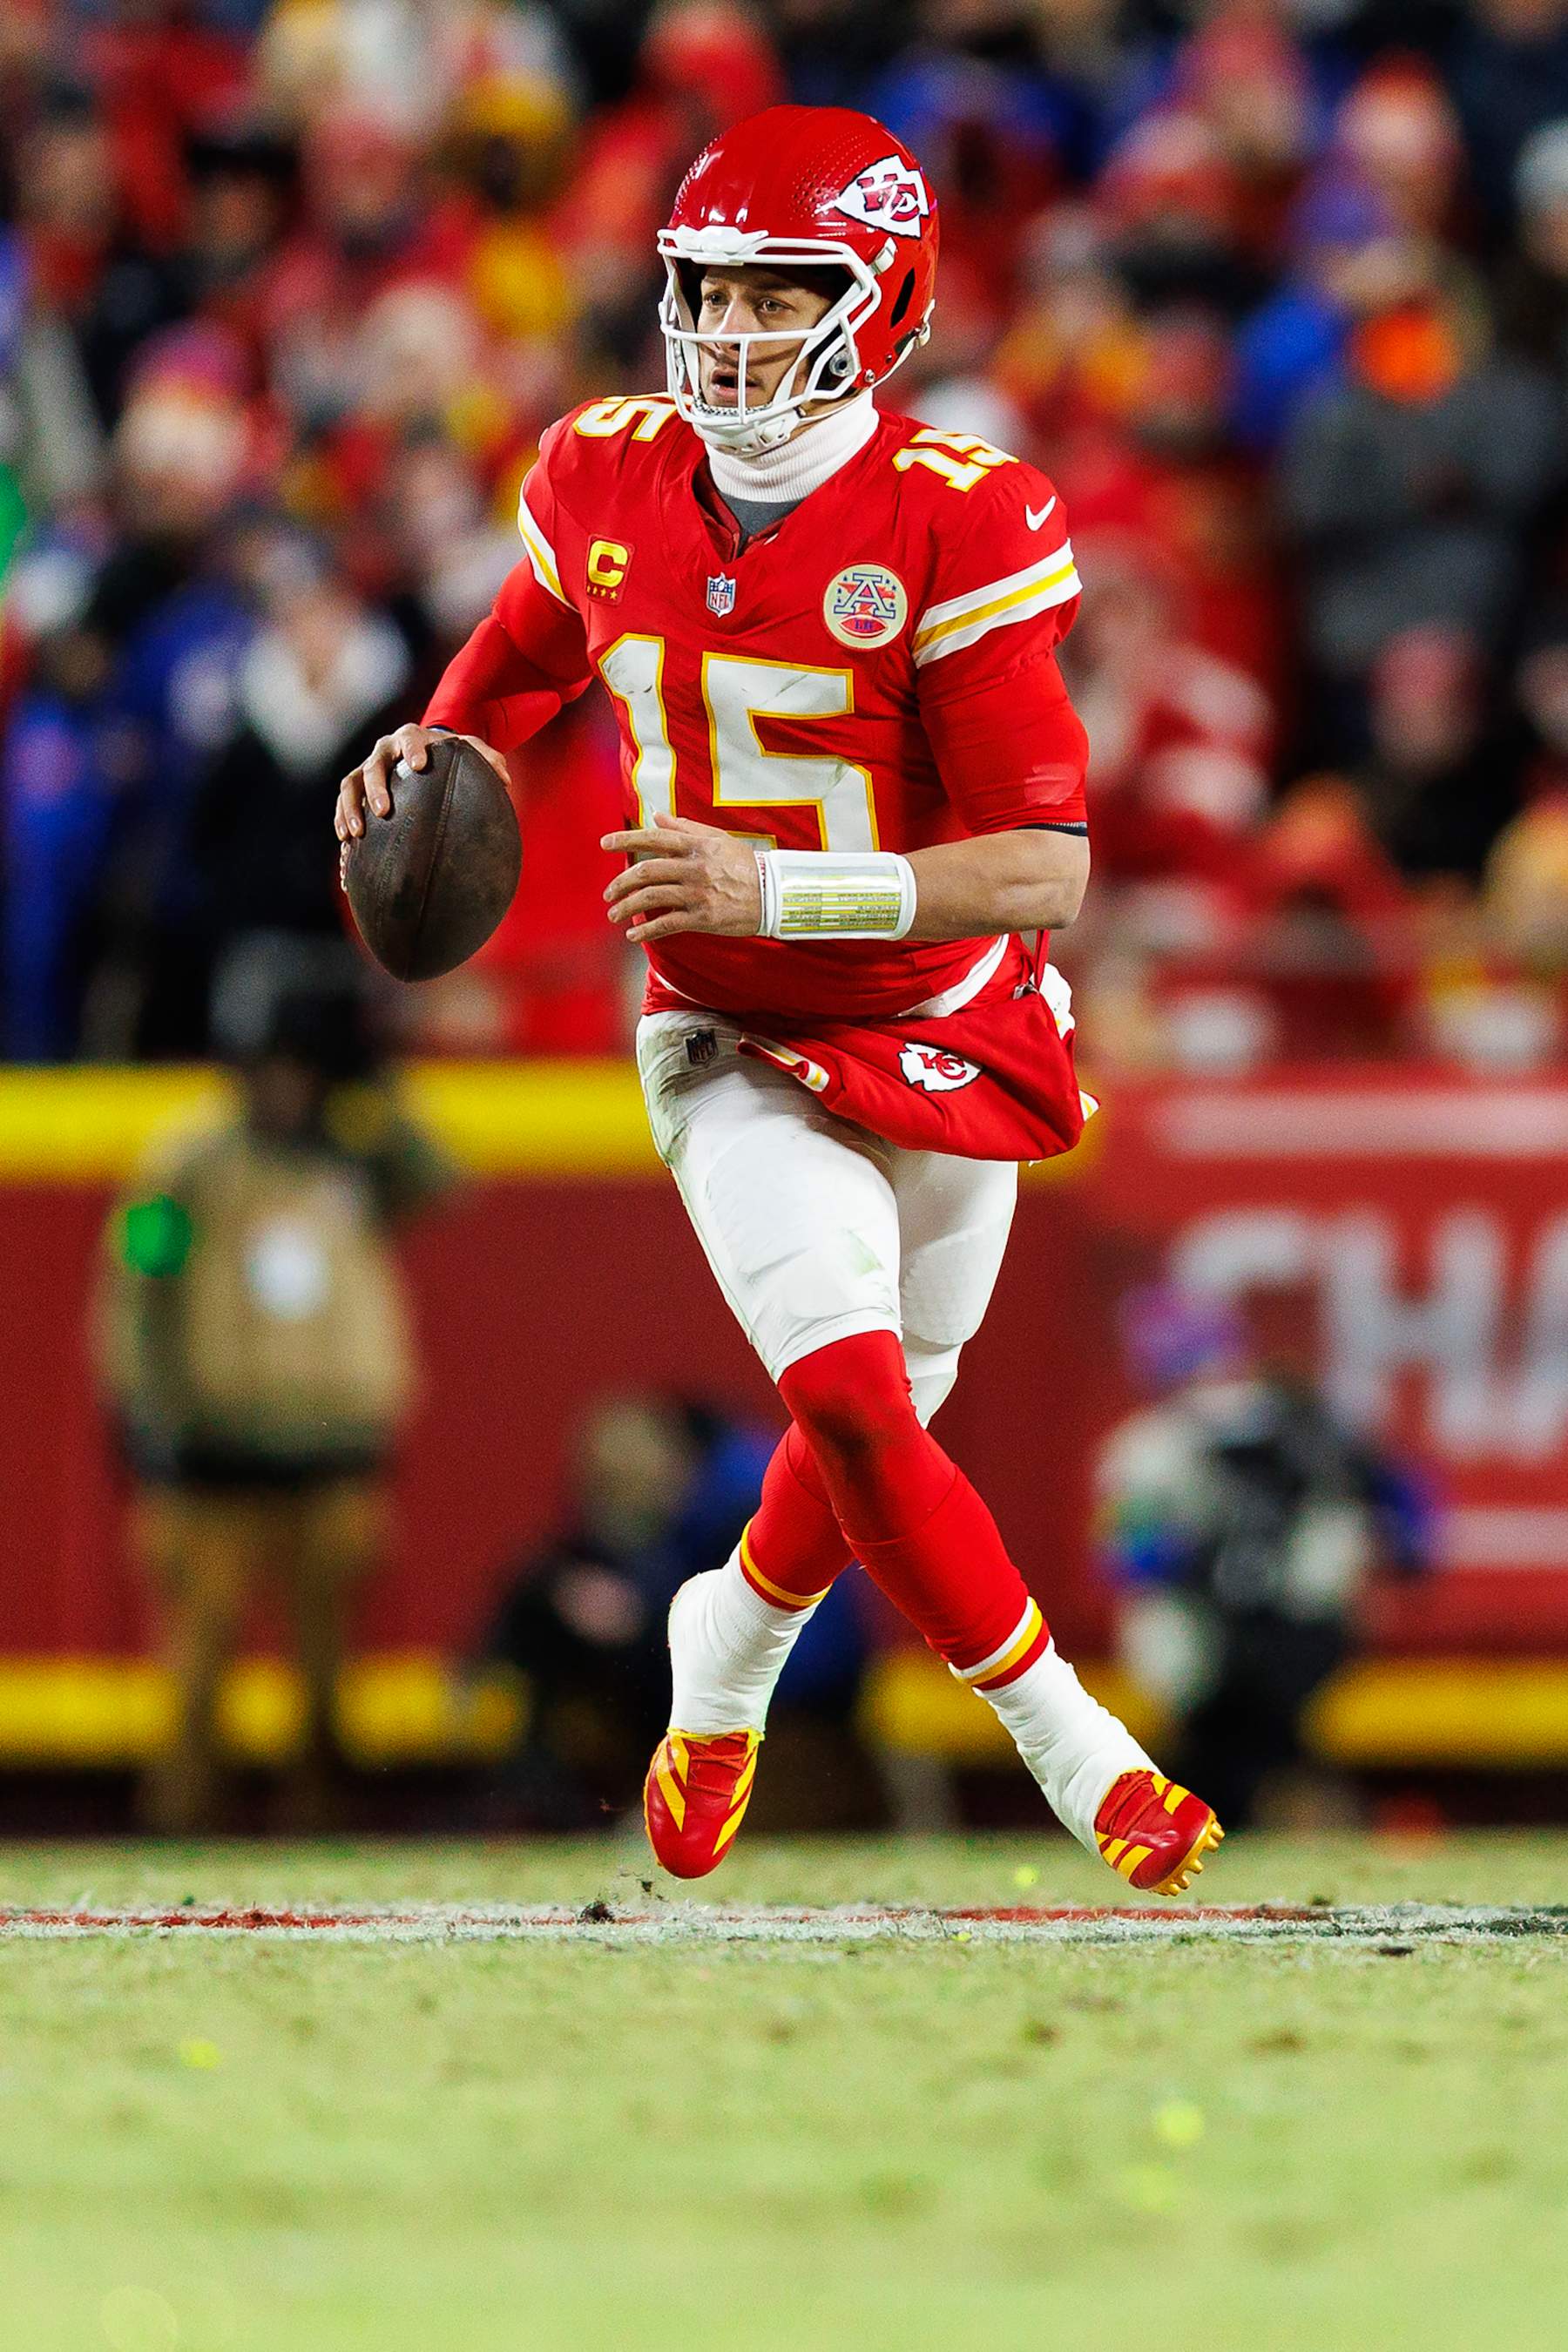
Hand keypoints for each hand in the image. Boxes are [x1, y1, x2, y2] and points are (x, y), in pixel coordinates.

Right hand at [335, 725, 507, 886]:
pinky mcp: (356, 786)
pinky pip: (343, 800)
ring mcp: (367, 767)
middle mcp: (385, 750)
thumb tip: (505, 779)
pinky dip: (341, 817)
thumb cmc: (449, 755)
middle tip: (383, 810)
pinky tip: (346, 840)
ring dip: (351, 808)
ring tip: (356, 833)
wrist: (424, 755)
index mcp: (412, 737)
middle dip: (376, 787)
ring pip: (351, 783)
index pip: (410, 738)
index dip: (413, 749)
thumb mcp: (470, 752)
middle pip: (374, 764)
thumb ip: (488, 759)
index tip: (419, 765)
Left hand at [601, 811, 763, 942]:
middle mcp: (694, 868)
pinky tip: (633, 935)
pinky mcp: (702, 918)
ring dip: (627, 907)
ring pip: (652, 898)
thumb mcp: (718, 839)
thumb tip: (657, 815)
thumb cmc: (745, 865)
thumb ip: (685, 828)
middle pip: (646, 871)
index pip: (654, 838)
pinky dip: (646, 930)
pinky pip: (667, 924)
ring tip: (613, 914)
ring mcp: (697, 894)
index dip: (626, 839)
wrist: (774, 894)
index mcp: (697, 846)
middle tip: (608, 894)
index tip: (604, 843)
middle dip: (621, 883)